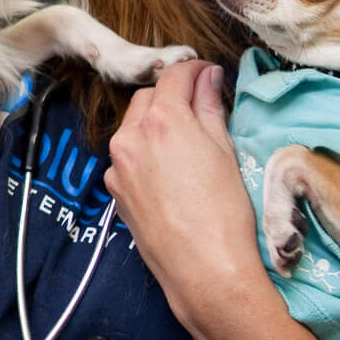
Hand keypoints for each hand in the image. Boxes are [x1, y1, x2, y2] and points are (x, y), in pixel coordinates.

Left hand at [103, 59, 273, 332]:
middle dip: (171, 95)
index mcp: (162, 121)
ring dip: (154, 123)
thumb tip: (208, 77)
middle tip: (200, 106)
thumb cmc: (225, 211)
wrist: (204, 270)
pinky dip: (143, 152)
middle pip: (147, 98)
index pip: (173, 75)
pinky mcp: (114, 190)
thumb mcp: (225, 151)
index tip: (209, 73)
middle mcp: (130, 137)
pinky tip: (168, 171)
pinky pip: (126, 158)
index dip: (194, 68)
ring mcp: (116, 166)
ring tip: (185, 141)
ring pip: (132, 127)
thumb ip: (210, 107)